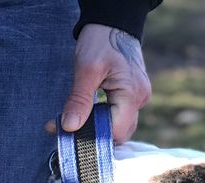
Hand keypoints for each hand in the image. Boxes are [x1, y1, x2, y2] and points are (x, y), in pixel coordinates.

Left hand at [57, 24, 151, 143]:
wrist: (112, 23)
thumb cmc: (101, 40)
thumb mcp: (86, 69)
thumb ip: (79, 100)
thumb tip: (70, 127)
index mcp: (132, 94)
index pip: (116, 132)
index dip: (94, 136)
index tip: (69, 131)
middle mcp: (140, 98)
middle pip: (119, 133)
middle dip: (93, 134)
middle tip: (64, 127)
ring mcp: (138, 97)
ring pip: (118, 125)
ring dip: (95, 127)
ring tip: (73, 118)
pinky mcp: (131, 95)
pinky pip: (118, 115)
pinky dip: (100, 118)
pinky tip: (85, 112)